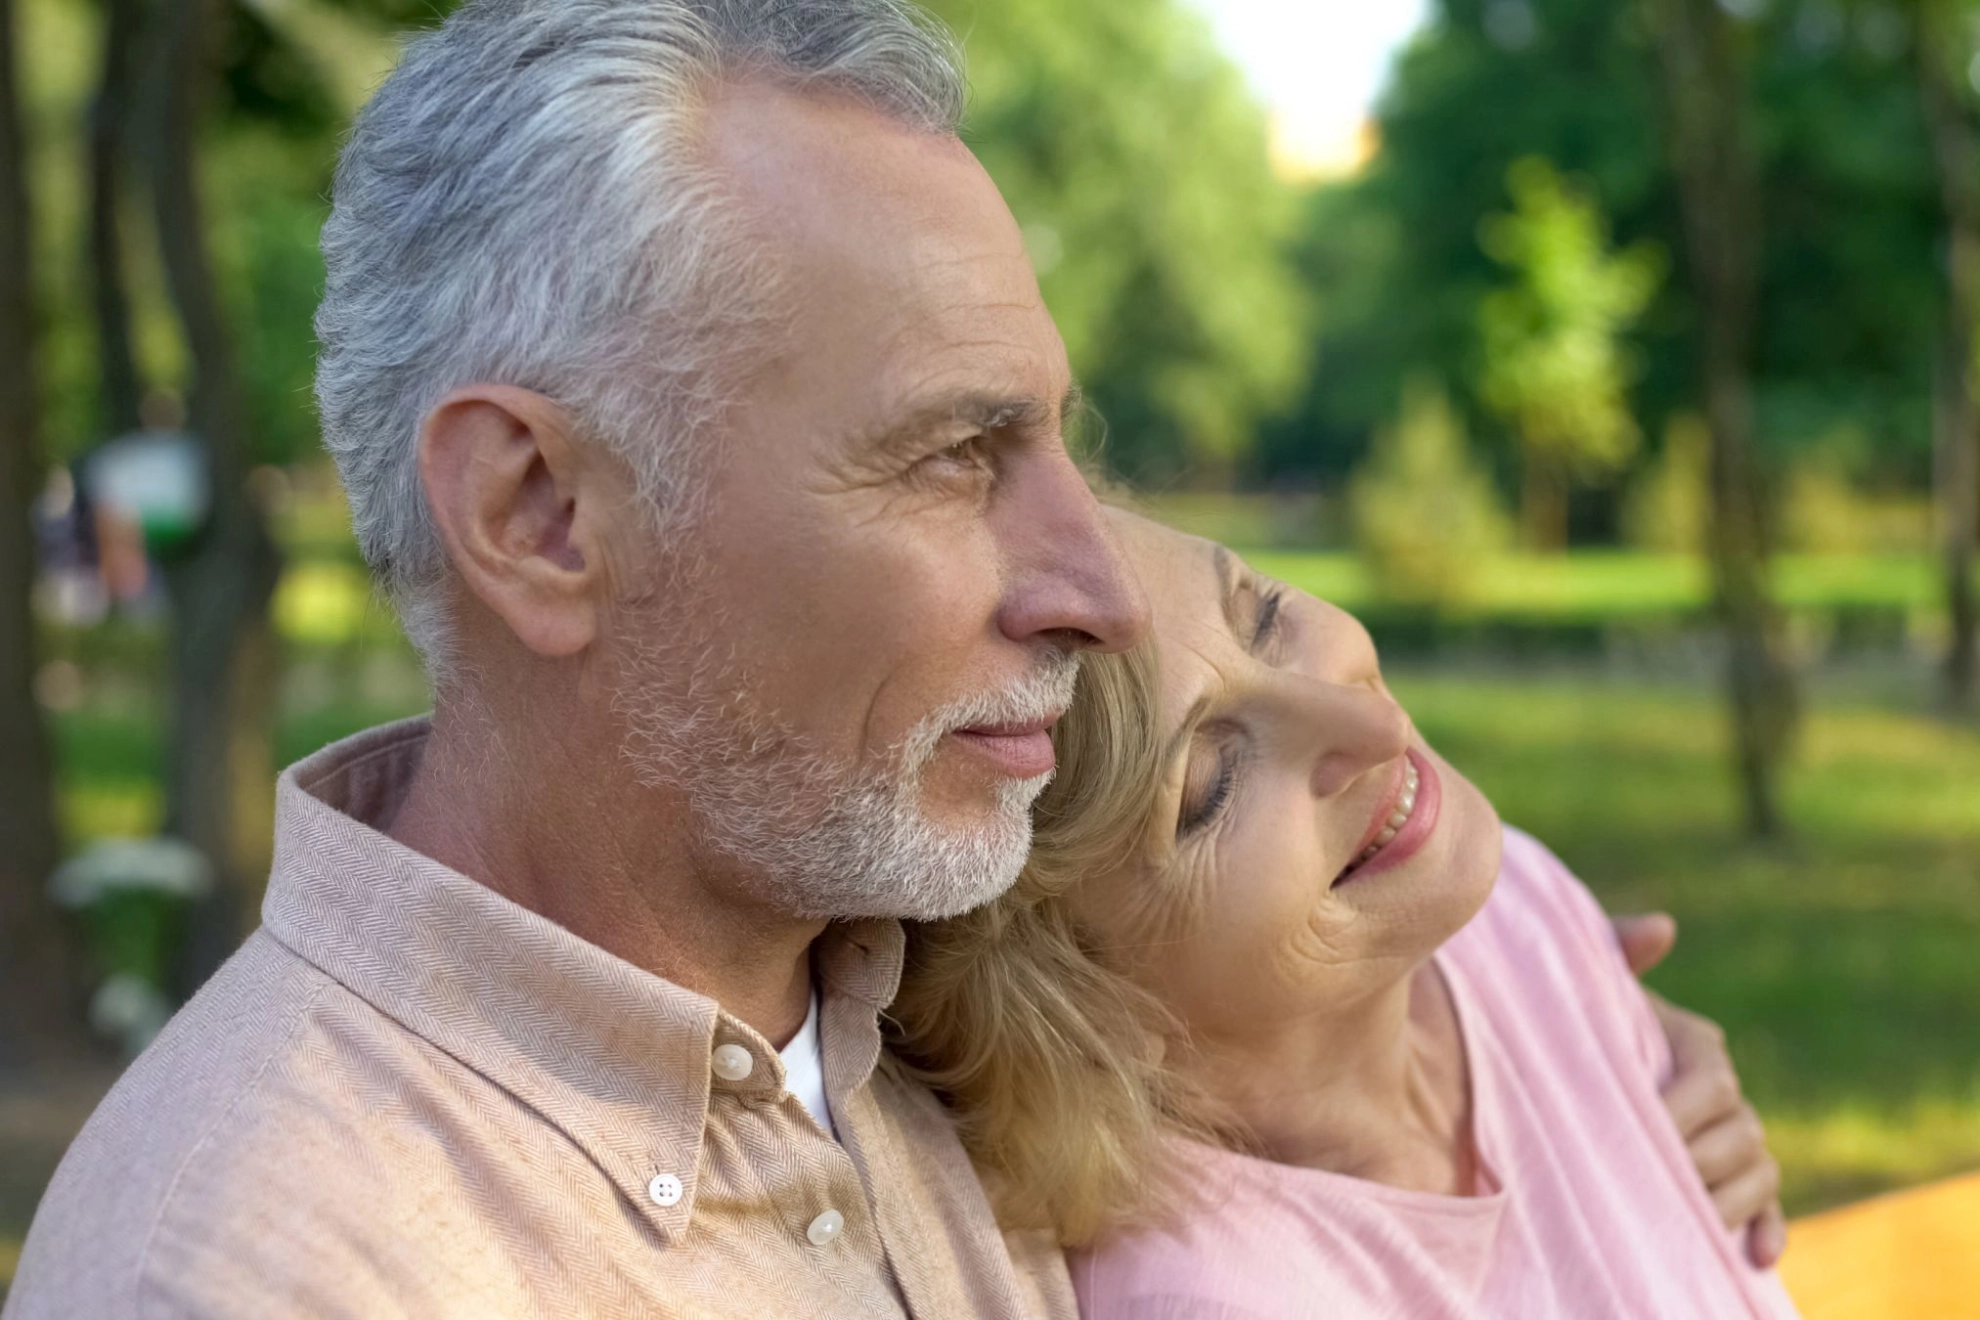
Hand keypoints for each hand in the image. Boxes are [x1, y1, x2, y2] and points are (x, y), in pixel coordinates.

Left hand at [1611, 913, 1787, 1270]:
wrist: (1564, 1065)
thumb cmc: (1576, 1023)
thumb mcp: (1590, 987)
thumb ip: (1616, 950)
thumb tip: (1662, 926)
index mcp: (1698, 1045)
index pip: (1712, 1079)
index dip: (1683, 1107)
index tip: (1645, 1126)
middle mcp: (1726, 1093)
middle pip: (1741, 1132)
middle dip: (1701, 1160)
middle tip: (1656, 1182)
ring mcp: (1734, 1139)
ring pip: (1757, 1171)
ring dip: (1728, 1200)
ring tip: (1689, 1222)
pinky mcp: (1734, 1182)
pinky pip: (1766, 1207)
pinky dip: (1767, 1229)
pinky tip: (1755, 1255)